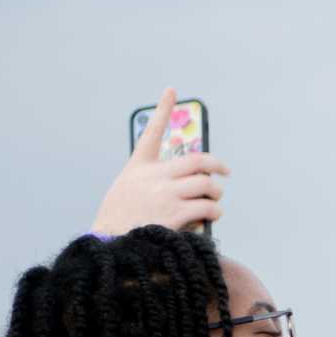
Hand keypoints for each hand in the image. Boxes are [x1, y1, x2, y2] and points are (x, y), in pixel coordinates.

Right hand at [91, 87, 228, 234]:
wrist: (110, 246)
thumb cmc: (119, 221)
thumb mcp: (127, 190)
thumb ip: (152, 181)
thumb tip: (189, 184)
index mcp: (138, 167)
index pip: (152, 132)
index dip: (163, 109)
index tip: (172, 90)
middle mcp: (153, 176)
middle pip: (196, 161)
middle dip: (216, 166)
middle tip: (225, 172)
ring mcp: (165, 194)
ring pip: (206, 185)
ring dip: (215, 194)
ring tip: (214, 201)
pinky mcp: (175, 214)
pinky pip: (207, 207)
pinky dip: (213, 212)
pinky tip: (211, 216)